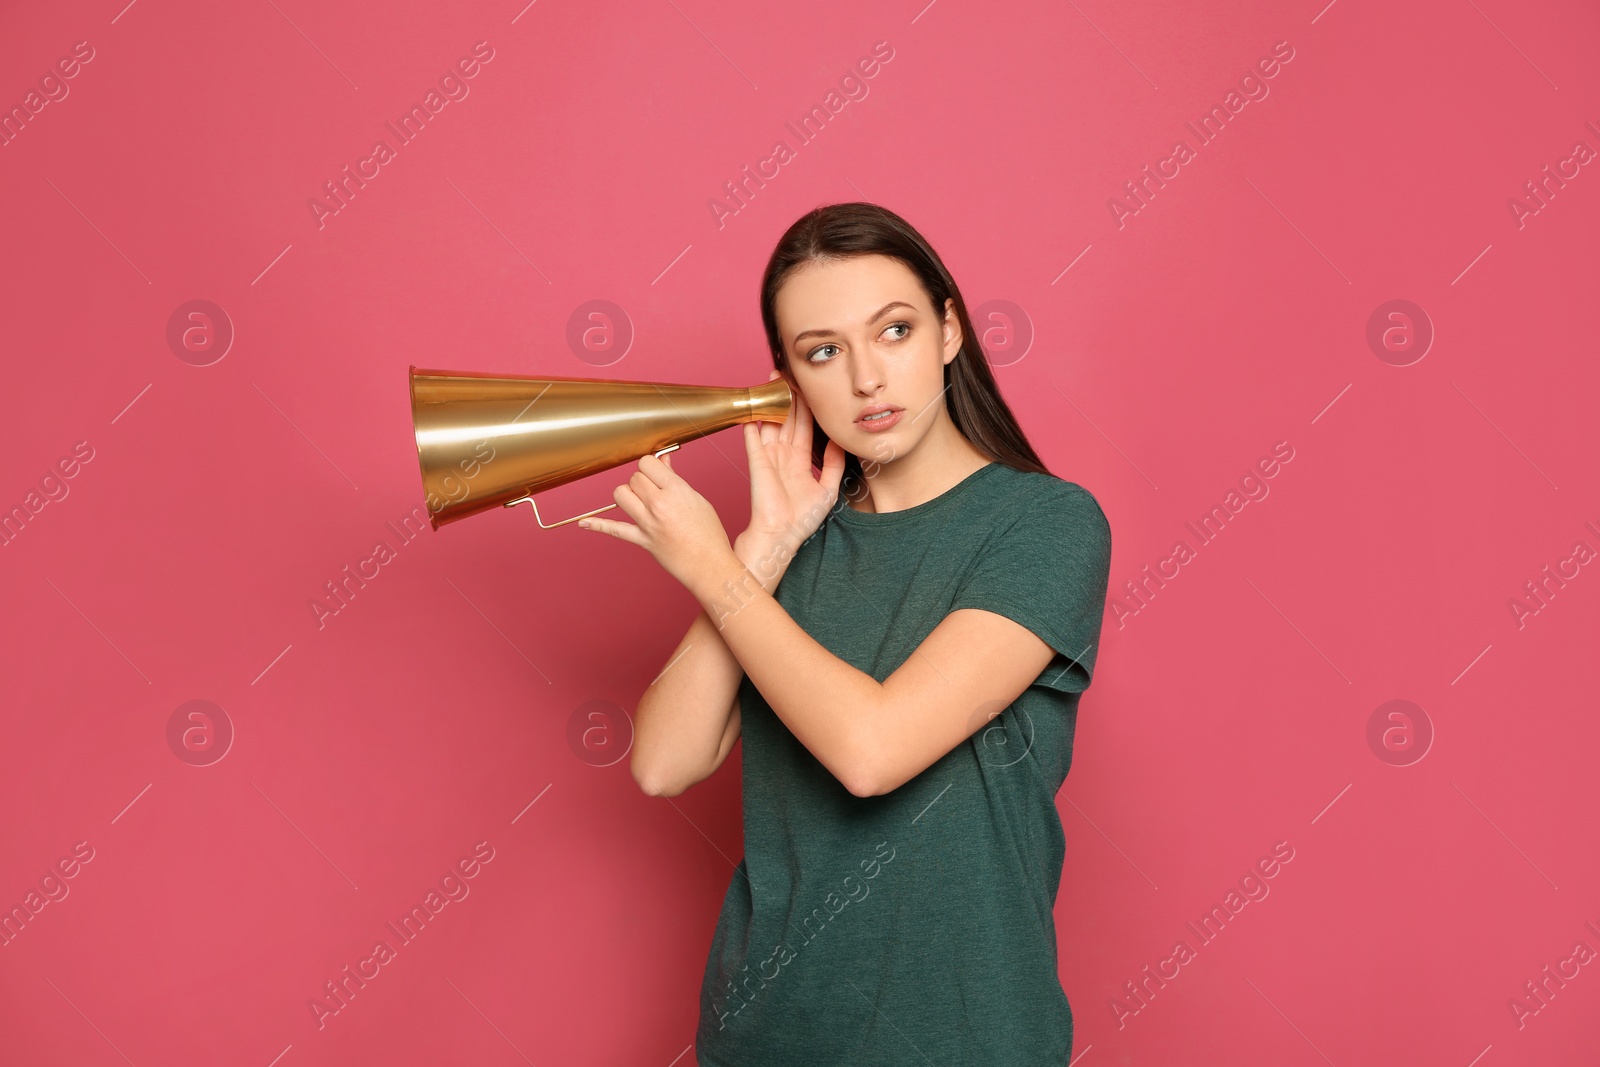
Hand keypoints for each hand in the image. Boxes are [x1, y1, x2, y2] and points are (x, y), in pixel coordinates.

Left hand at [577, 452, 736, 594]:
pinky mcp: (641, 540)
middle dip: (642, 481)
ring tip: (639, 501)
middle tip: (654, 492)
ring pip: (620, 494)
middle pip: (634, 477)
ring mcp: (648, 523)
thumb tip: (663, 461)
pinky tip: (583, 523)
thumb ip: (676, 480)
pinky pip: (614, 530)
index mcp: (677, 491)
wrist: (709, 566)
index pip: (648, 463)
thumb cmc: (709, 534)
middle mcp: (659, 505)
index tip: (656, 474)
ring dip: (627, 494)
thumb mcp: (697, 500)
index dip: (651, 467)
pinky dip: (597, 525)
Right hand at [740, 369, 847, 573]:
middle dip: (788, 396)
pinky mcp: (757, 463)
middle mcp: (783, 455)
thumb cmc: (802, 519)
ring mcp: (768, 457)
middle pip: (786, 418)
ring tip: (772, 380)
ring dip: (770, 402)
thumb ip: (835, 463)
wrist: (782, 536)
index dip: (806, 406)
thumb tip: (842, 439)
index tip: (807, 387)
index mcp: (799, 460)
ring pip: (770, 422)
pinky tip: (753, 405)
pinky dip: (752, 422)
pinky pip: (753, 438)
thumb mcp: (828, 488)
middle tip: (789, 373)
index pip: (804, 425)